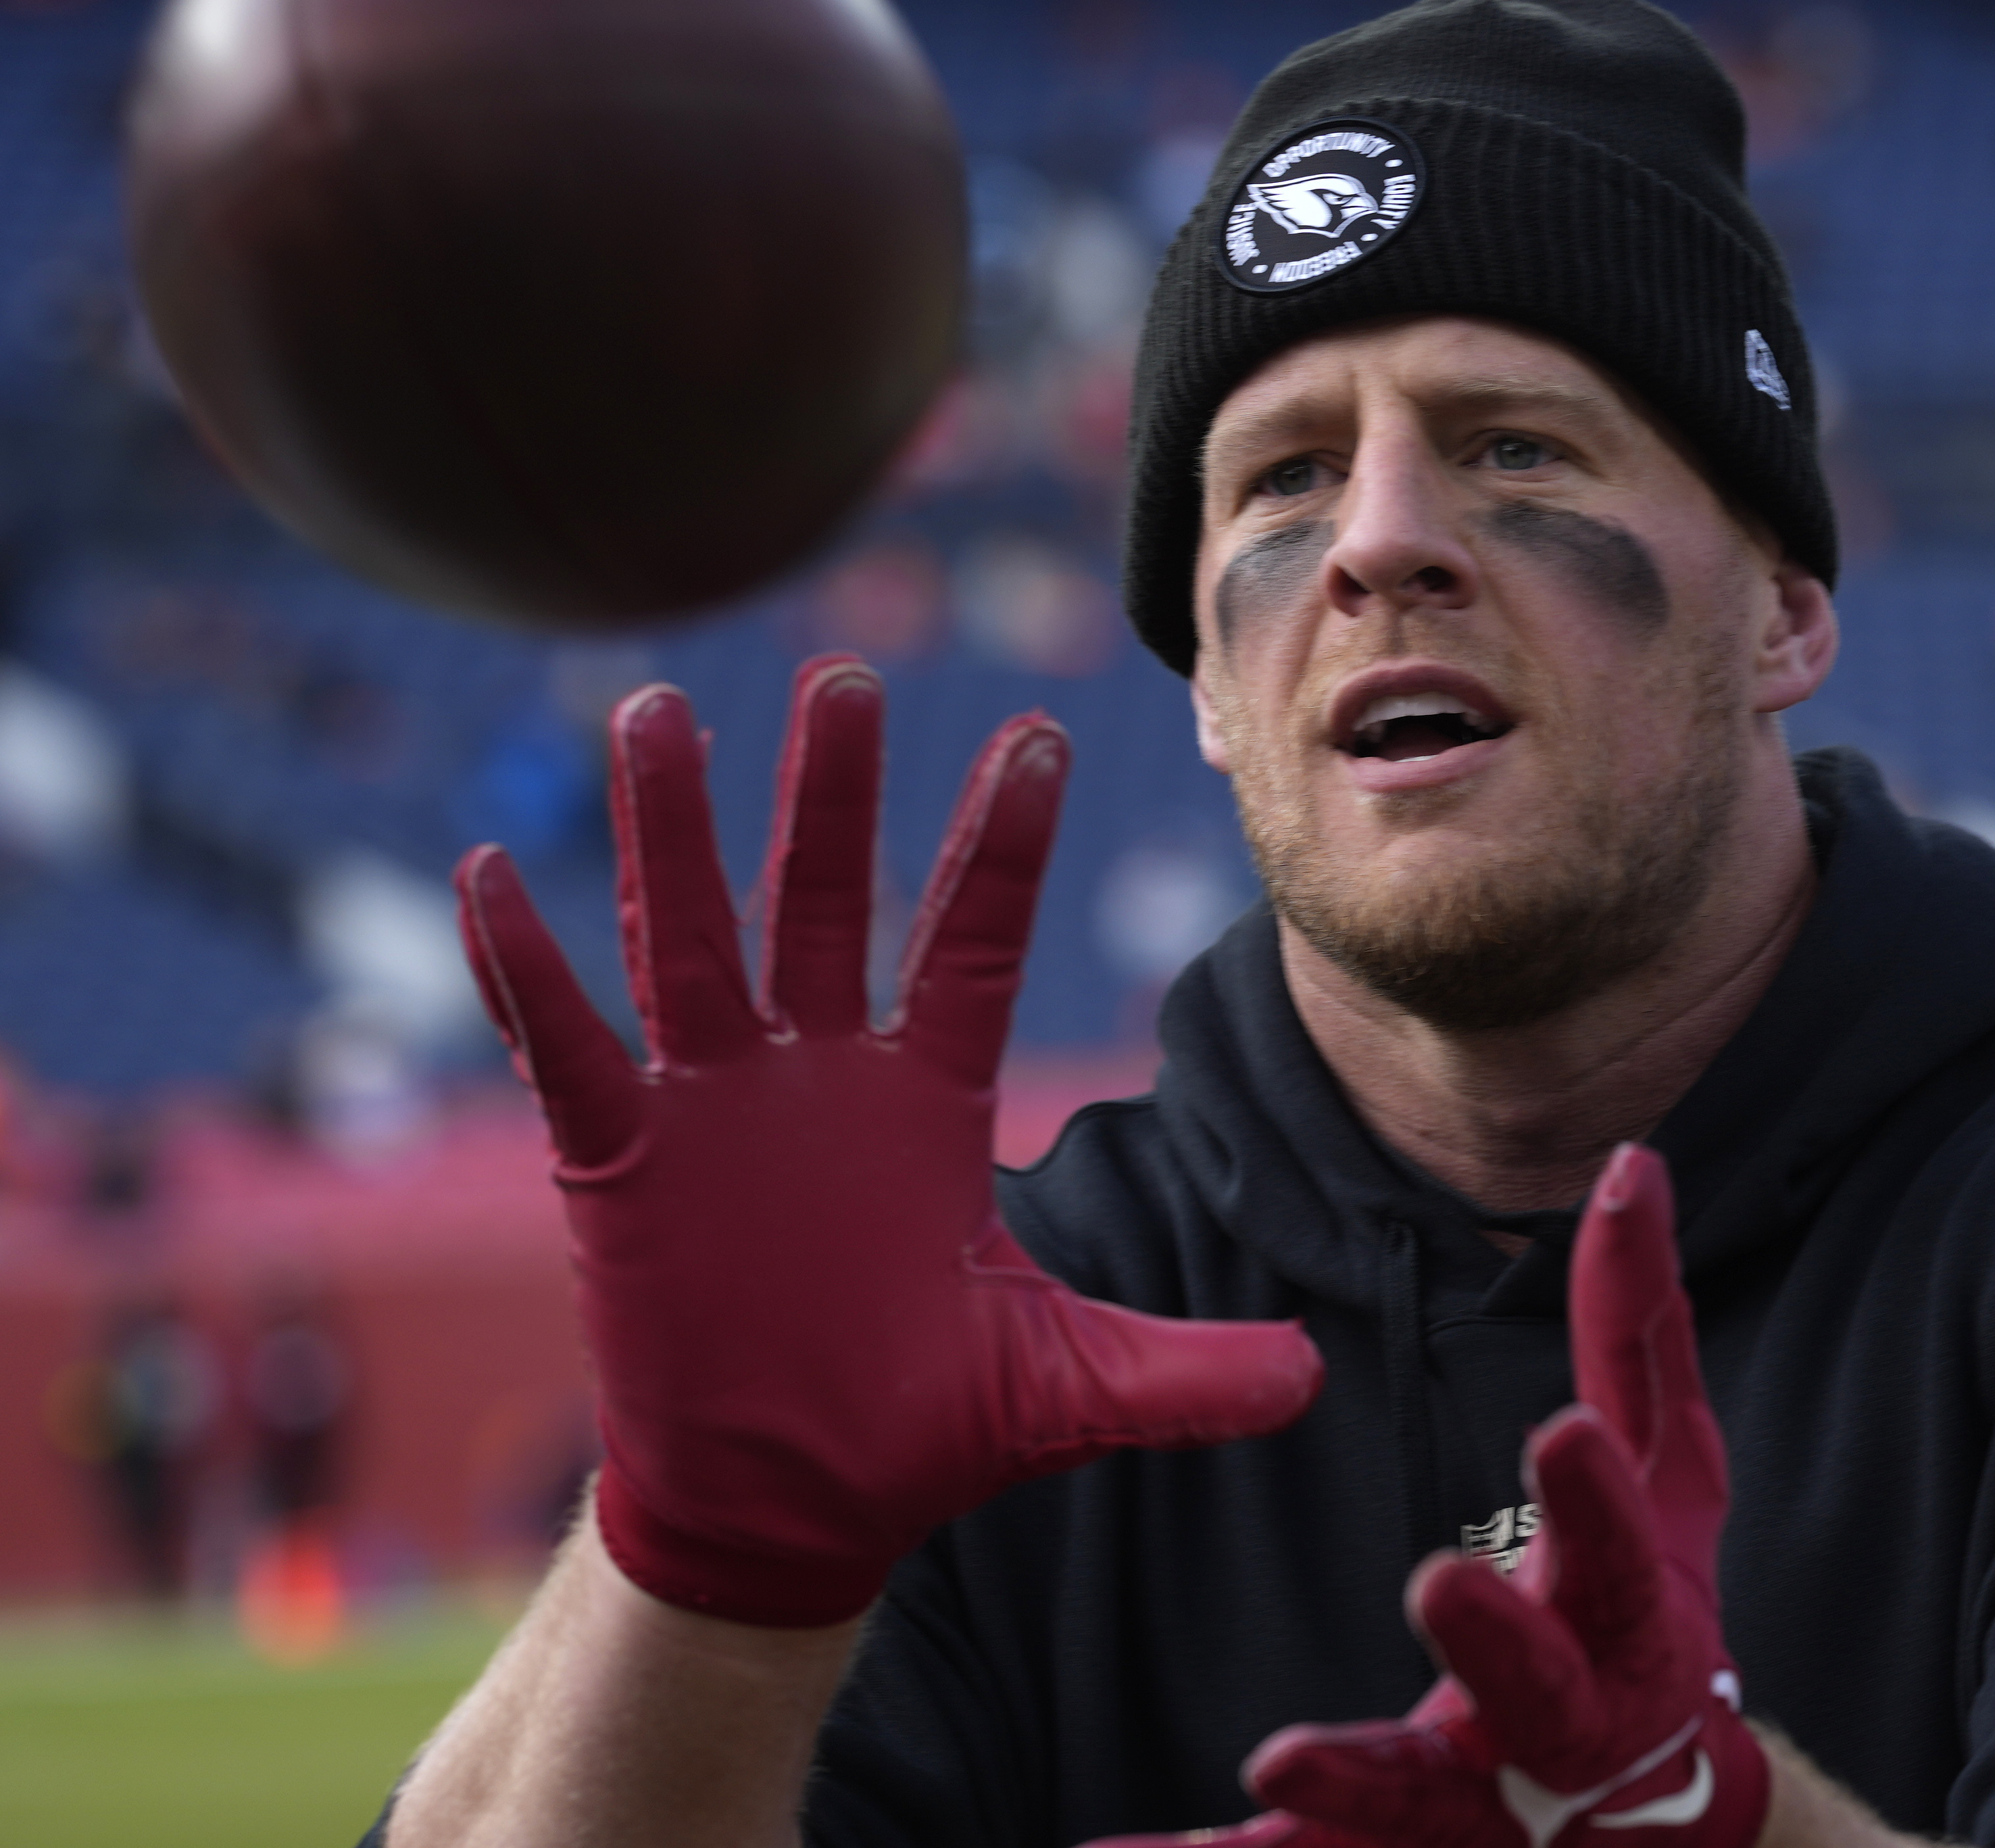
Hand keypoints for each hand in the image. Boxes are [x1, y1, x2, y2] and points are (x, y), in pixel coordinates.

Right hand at [455, 657, 1322, 1626]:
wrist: (792, 1510)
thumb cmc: (921, 1428)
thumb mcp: (1067, 1387)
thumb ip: (1190, 1372)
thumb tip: (1317, 1374)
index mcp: (928, 1101)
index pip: (972, 942)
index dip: (1004, 845)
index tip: (1042, 735)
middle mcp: (820, 1079)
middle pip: (824, 905)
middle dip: (832, 794)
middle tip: (844, 674)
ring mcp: (713, 1109)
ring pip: (689, 940)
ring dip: (670, 833)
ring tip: (658, 712)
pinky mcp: (620, 1163)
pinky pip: (562, 1050)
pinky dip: (527, 971)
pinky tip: (486, 879)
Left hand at [1099, 1144, 1767, 1847]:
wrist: (1670, 1824)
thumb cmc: (1657, 1604)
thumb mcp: (1668, 1466)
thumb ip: (1637, 1322)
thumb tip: (1631, 1159)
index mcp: (1630, 1613)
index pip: (1622, 1547)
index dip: (1598, 1498)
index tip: (1555, 1432)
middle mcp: (1569, 1719)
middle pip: (1540, 1688)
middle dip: (1496, 1640)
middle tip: (1433, 1581)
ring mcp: (1487, 1800)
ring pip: (1420, 1800)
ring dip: (1354, 1780)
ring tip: (1276, 1757)